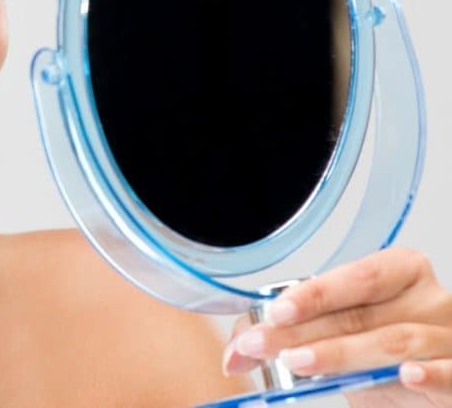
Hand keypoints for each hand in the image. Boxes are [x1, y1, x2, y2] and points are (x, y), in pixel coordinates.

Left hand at [221, 247, 451, 403]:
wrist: (428, 393)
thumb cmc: (382, 352)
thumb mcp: (337, 334)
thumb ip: (289, 333)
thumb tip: (236, 351)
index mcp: (400, 272)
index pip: (357, 276)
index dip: (315, 293)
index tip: (276, 311)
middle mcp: (429, 299)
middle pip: (362, 313)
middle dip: (303, 331)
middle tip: (261, 345)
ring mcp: (450, 337)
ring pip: (394, 342)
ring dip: (340, 354)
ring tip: (297, 362)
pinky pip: (449, 373)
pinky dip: (427, 374)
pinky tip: (403, 376)